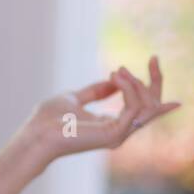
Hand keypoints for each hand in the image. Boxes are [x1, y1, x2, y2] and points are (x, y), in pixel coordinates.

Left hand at [29, 56, 180, 166]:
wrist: (37, 134)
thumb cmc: (49, 119)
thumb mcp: (75, 98)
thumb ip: (96, 91)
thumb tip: (114, 78)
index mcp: (112, 125)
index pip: (144, 107)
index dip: (153, 84)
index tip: (153, 60)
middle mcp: (120, 132)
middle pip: (152, 107)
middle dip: (156, 81)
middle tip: (154, 59)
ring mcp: (118, 135)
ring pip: (147, 107)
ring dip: (136, 83)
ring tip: (118, 71)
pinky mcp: (114, 134)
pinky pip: (133, 107)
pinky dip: (128, 88)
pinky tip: (116, 76)